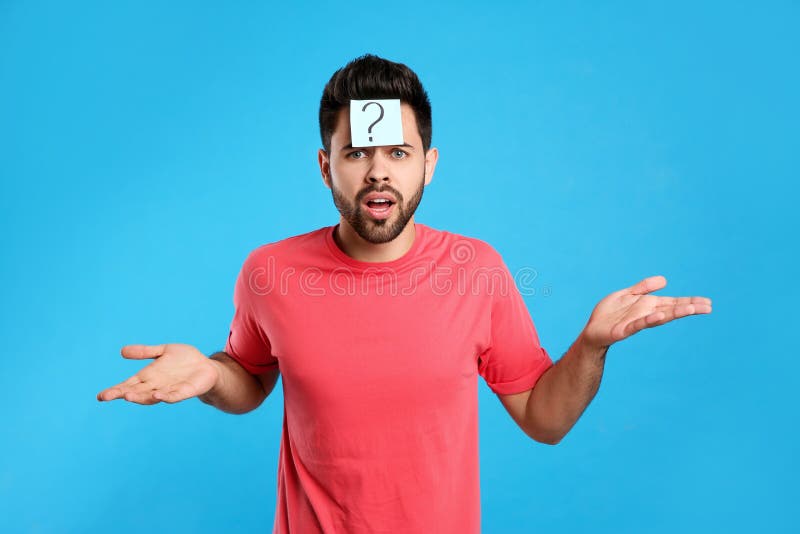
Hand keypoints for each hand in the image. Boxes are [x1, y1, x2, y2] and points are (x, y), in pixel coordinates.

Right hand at [97, 343, 220, 404]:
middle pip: (136, 392)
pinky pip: (175, 395)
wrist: (207, 368)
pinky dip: (167, 396)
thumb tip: (122, 351)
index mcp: (148, 377)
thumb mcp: (163, 351)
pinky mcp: (186, 391)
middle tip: (108, 396)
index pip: (128, 385)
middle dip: (123, 394)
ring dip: (141, 397)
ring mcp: (171, 390)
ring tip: (128, 396)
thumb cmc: (184, 361)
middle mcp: (156, 386)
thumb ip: (145, 352)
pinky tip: (159, 395)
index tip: (100, 396)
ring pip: (153, 396)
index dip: (115, 390)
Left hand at [580, 275, 711, 349]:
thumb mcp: (626, 295)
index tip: (707, 302)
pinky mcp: (624, 329)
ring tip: (692, 309)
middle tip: (709, 307)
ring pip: (659, 316)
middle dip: (689, 307)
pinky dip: (650, 319)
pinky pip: (639, 323)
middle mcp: (646, 314)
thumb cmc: (609, 314)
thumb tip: (665, 280)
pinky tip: (661, 316)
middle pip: (671, 309)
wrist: (592, 331)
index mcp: (647, 305)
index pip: (672, 302)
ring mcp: (636, 322)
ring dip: (675, 312)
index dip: (689, 301)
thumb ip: (643, 287)